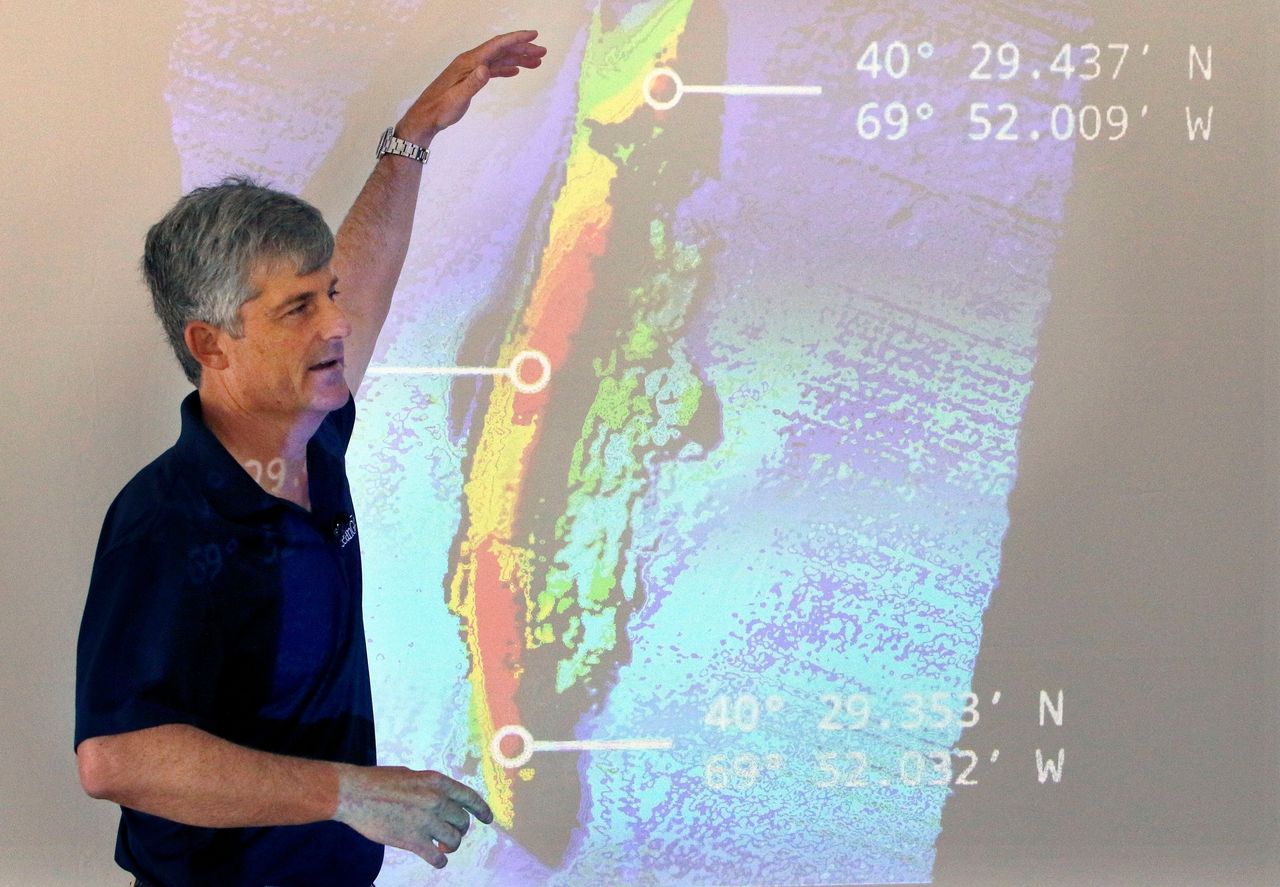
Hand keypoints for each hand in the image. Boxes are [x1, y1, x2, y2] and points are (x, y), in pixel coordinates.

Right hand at [332, 764, 494, 867]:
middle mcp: (436, 800)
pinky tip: (437, 859)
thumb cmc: (378, 781)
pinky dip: (440, 860)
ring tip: (443, 847)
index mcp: (436, 782)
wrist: (354, 793)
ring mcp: (425, 821)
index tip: (488, 819)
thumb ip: (429, 787)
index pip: (469, 797)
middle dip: (460, 829)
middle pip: (463, 821)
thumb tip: (440, 798)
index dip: (482, 809)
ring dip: (451, 845)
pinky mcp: (412, 840)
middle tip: (452, 833)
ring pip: (454, 840)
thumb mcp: (411, 775)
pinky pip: (437, 857)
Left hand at [395, 29, 545, 145]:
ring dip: (517, 59)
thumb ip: (473, 83)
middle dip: (522, 49)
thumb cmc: (441, 109)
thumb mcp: (458, 98)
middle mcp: (471, 62)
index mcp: (470, 62)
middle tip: (542, 52)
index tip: (534, 35)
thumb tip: (486, 68)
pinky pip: (492, 69)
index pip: (497, 45)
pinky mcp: (471, 78)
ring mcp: (471, 69)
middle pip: (501, 50)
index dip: (516, 39)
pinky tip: (515, 71)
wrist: (426, 116)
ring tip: (536, 62)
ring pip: (499, 59)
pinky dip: (505, 68)